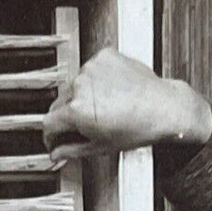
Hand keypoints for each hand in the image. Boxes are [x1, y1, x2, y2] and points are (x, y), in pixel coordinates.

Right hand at [43, 48, 211, 162]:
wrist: (163, 107)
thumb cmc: (138, 128)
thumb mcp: (100, 147)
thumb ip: (71, 151)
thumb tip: (57, 154)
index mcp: (77, 110)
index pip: (48, 122)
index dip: (49, 135)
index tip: (54, 139)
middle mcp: (81, 85)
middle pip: (60, 103)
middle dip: (67, 117)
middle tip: (82, 127)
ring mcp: (91, 68)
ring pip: (76, 85)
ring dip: (82, 97)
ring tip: (103, 108)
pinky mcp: (103, 56)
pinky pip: (91, 70)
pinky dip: (95, 81)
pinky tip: (110, 92)